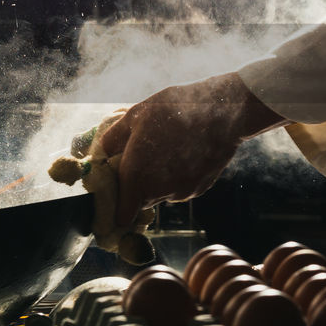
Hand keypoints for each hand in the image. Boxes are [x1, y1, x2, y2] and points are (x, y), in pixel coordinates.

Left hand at [99, 72, 285, 225]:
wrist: (223, 112)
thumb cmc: (174, 110)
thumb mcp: (135, 116)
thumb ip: (113, 139)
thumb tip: (101, 152)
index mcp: (137, 177)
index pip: (122, 215)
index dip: (116, 211)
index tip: (115, 198)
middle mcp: (159, 191)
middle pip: (140, 199)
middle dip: (137, 184)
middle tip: (140, 157)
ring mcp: (183, 192)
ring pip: (162, 192)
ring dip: (159, 178)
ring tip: (166, 146)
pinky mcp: (201, 188)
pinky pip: (181, 187)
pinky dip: (178, 175)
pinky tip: (184, 150)